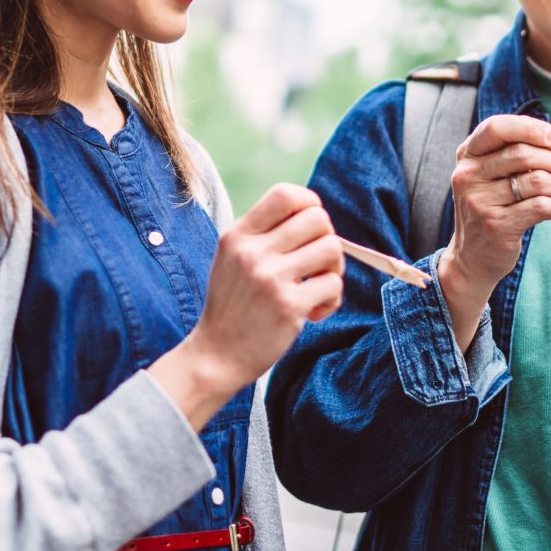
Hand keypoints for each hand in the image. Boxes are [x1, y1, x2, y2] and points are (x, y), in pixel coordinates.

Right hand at [151, 184, 343, 429]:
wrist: (216, 356)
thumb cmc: (232, 305)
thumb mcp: (232, 258)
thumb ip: (263, 233)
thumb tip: (313, 213)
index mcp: (238, 236)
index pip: (285, 195)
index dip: (309, 203)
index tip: (310, 228)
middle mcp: (253, 252)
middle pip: (318, 218)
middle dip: (327, 238)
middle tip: (316, 264)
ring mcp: (271, 279)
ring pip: (332, 248)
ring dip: (334, 269)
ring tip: (317, 286)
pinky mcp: (289, 307)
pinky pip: (333, 285)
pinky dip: (331, 299)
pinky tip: (314, 311)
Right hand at [436, 115, 550, 344]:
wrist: (471, 258)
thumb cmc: (491, 209)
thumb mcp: (490, 176)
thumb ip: (514, 155)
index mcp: (467, 155)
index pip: (497, 128)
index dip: (529, 127)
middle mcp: (468, 175)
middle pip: (524, 154)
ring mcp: (479, 202)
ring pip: (538, 181)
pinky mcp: (496, 226)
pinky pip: (541, 206)